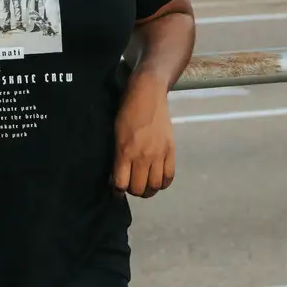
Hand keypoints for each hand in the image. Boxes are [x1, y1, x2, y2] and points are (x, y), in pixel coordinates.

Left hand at [112, 71, 175, 198]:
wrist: (148, 93)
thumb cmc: (126, 111)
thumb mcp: (115, 133)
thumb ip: (117, 155)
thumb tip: (115, 176)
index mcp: (125, 151)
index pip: (121, 184)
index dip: (117, 192)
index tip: (116, 191)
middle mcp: (142, 156)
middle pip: (139, 189)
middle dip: (133, 191)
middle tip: (131, 185)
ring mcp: (158, 154)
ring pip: (155, 186)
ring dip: (148, 190)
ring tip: (144, 185)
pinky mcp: (170, 151)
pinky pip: (169, 177)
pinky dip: (163, 184)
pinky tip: (157, 180)